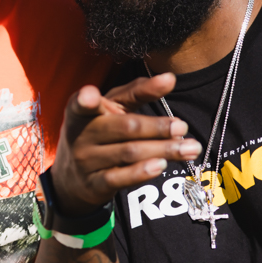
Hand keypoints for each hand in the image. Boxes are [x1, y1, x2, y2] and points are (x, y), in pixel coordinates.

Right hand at [51, 74, 200, 214]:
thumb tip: (170, 78)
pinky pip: (120, 178)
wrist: (72, 177)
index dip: (85, 99)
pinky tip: (162, 165)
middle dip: (156, 127)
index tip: (90, 95)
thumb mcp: (112, 108)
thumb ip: (138, 91)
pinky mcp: (94, 184)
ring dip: (162, 149)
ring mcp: (85, 161)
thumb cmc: (99, 131)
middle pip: (124, 128)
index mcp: (80, 111)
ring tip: (189, 148)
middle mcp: (80, 135)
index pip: (82, 104)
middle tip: (182, 127)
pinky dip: (142, 172)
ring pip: (129, 153)